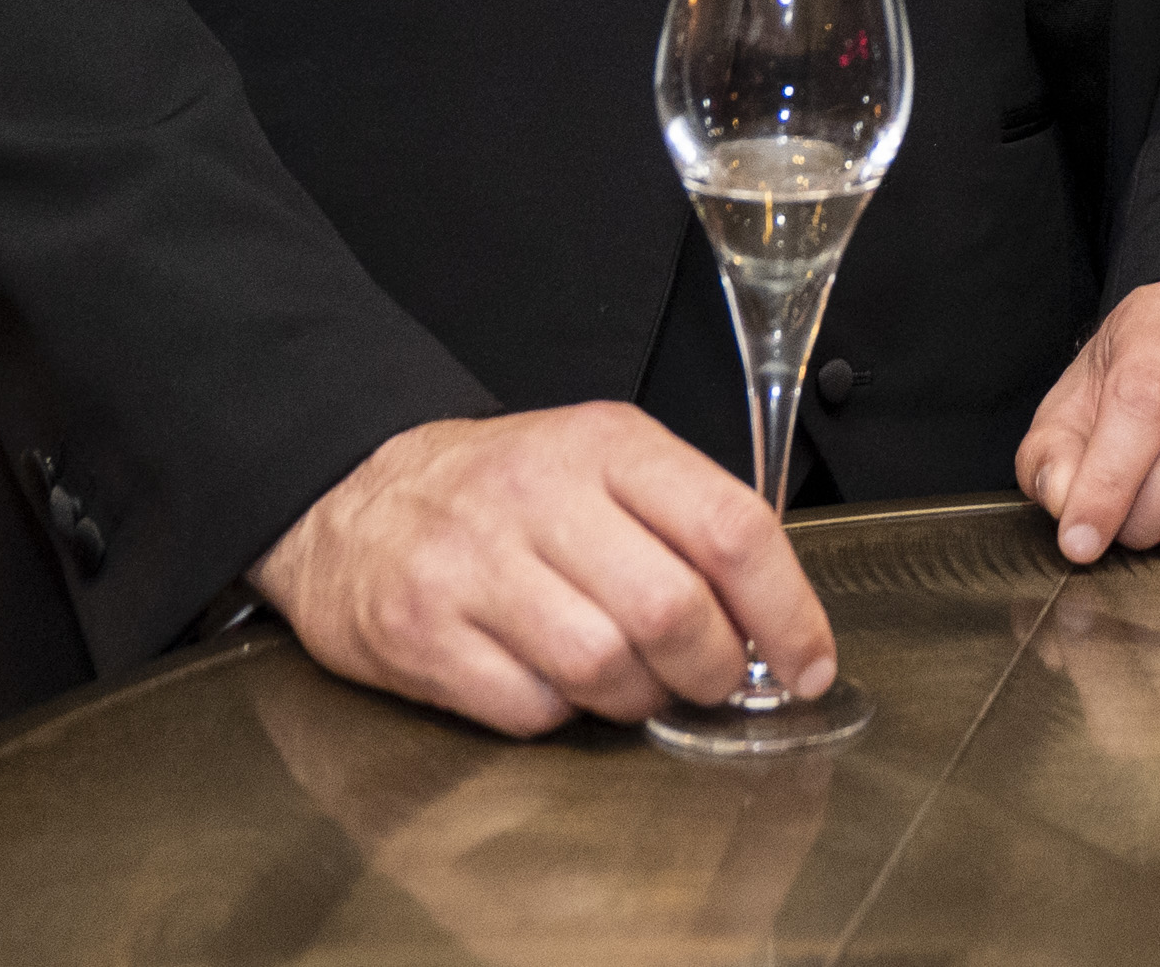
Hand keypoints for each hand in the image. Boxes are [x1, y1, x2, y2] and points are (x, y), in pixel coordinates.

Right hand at [250, 404, 829, 736]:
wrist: (350, 498)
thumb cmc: (500, 490)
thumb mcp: (599, 463)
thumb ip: (684, 523)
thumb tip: (776, 622)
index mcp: (606, 444)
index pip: (731, 529)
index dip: (788, 611)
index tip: (810, 662)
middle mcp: (540, 495)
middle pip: (672, 609)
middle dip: (714, 668)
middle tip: (714, 680)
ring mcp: (473, 565)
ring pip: (604, 666)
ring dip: (640, 699)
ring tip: (636, 684)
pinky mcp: (420, 632)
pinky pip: (528, 707)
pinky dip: (561, 715)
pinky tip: (556, 686)